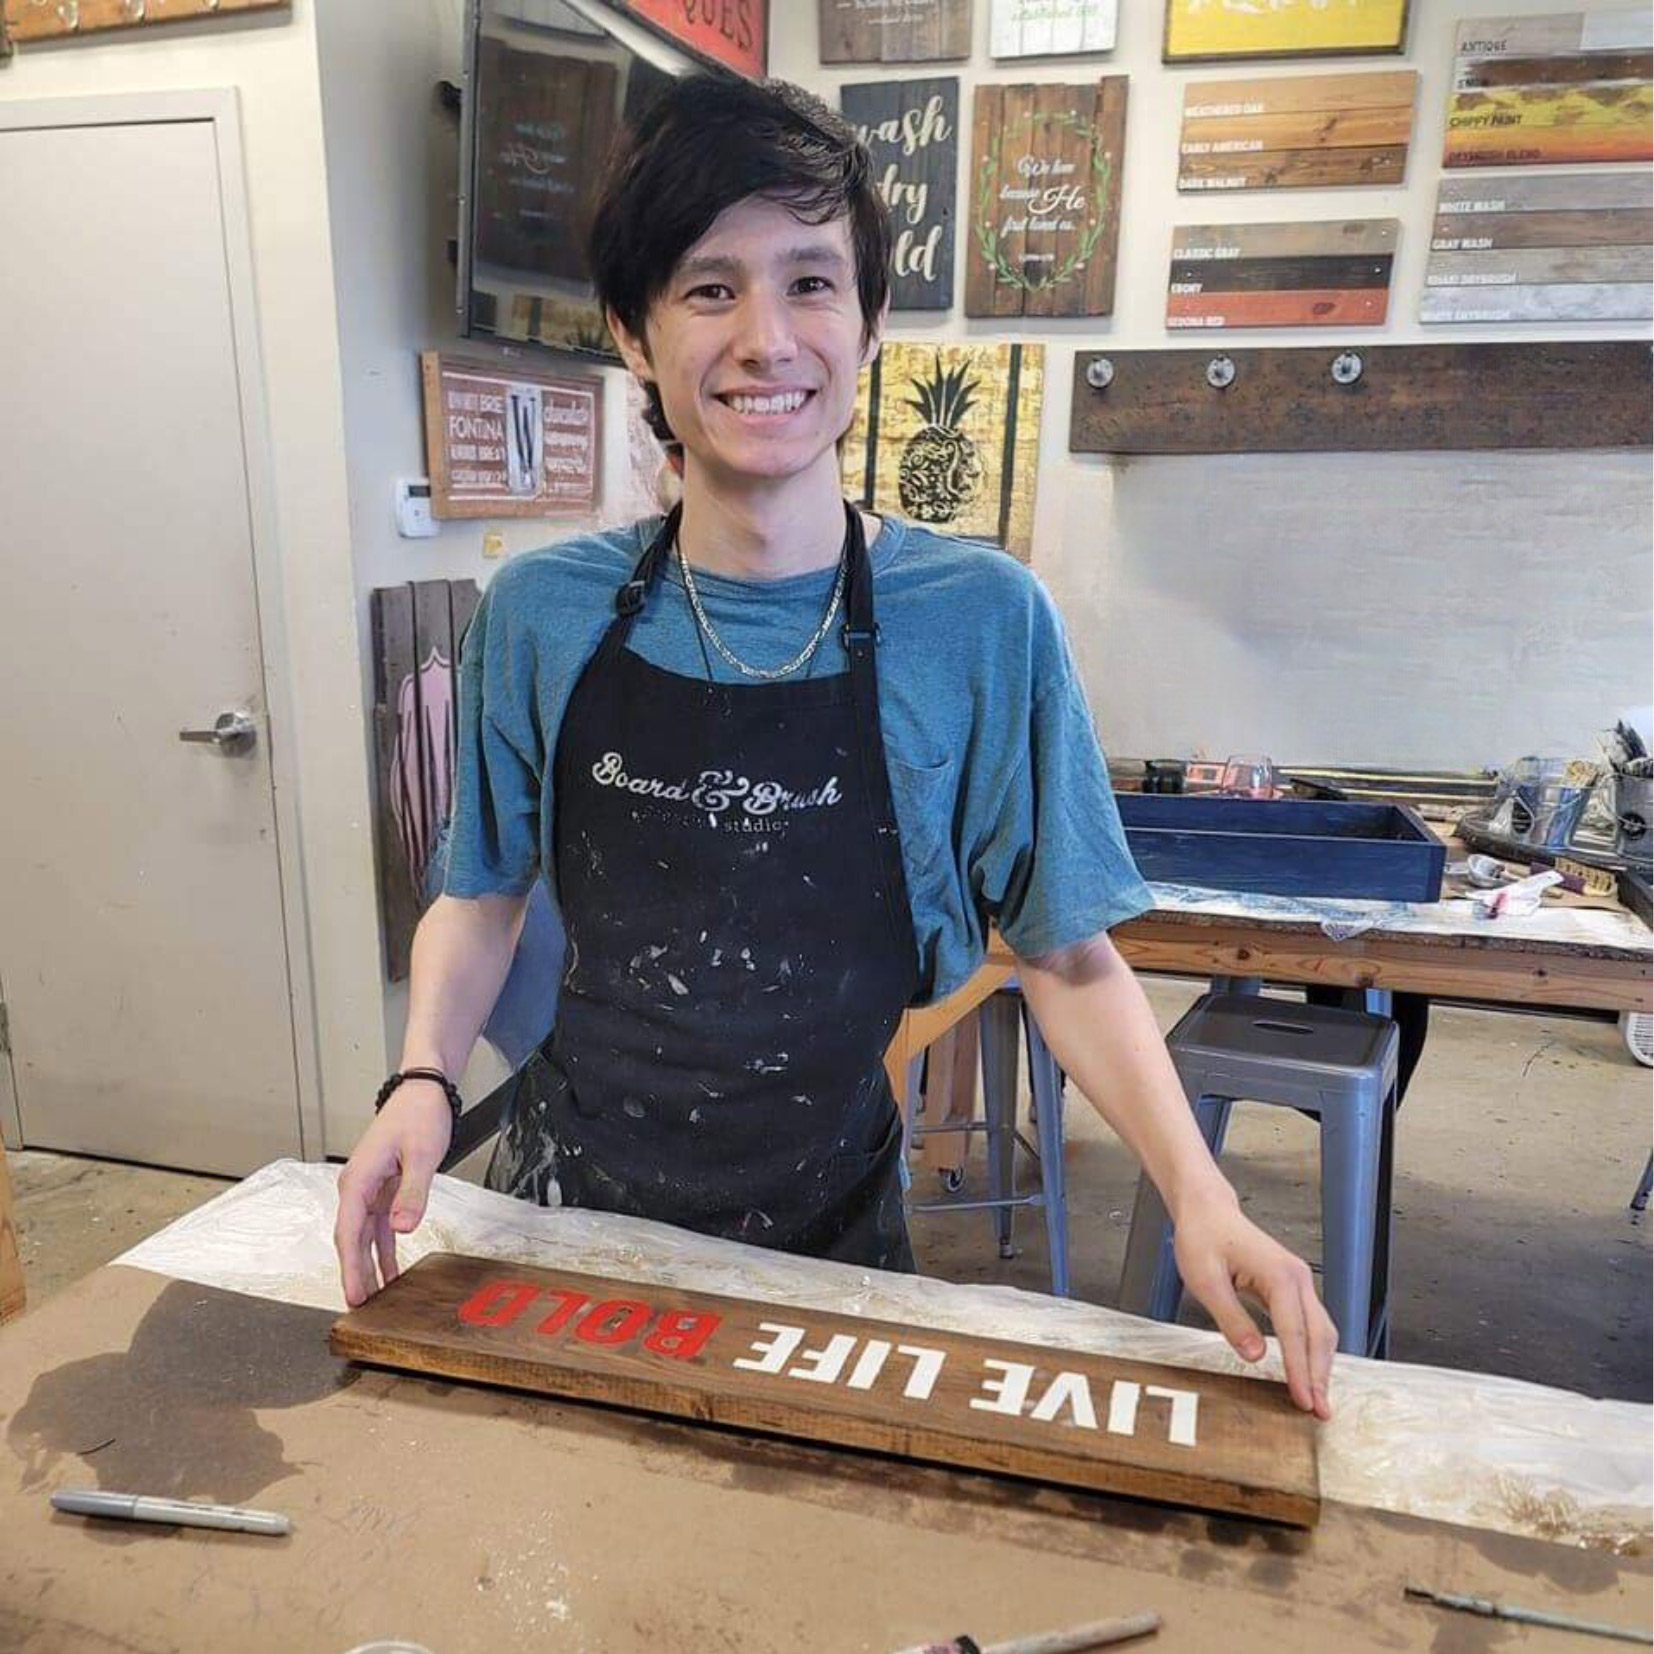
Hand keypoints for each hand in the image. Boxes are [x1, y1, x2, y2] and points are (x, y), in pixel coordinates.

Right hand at [333, 1083, 453, 1306]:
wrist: (423, 1090)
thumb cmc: (419, 1115)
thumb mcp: (421, 1154)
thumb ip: (413, 1193)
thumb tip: (401, 1229)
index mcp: (358, 1179)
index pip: (349, 1232)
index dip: (351, 1267)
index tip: (353, 1294)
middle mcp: (357, 1187)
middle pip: (351, 1239)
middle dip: (355, 1273)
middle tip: (361, 1308)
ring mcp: (368, 1190)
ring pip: (364, 1237)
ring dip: (369, 1266)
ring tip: (375, 1300)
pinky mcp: (383, 1190)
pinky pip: (379, 1228)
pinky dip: (384, 1250)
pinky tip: (391, 1273)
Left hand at [1171, 1188, 1336, 1419]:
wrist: (1206, 1211)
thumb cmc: (1202, 1238)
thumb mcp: (1205, 1281)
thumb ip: (1231, 1319)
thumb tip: (1256, 1357)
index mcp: (1279, 1275)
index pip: (1295, 1333)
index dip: (1299, 1371)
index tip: (1303, 1402)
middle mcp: (1298, 1277)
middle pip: (1318, 1335)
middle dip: (1320, 1376)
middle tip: (1319, 1412)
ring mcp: (1298, 1281)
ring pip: (1320, 1331)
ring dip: (1320, 1366)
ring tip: (1316, 1400)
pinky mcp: (1292, 1286)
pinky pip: (1310, 1324)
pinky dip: (1312, 1351)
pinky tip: (1307, 1371)